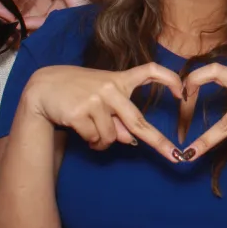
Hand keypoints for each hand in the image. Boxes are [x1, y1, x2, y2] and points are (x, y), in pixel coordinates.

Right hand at [24, 62, 184, 160]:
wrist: (44, 87)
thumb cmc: (79, 92)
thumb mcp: (102, 99)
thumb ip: (118, 118)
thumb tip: (131, 140)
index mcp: (120, 80)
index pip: (150, 71)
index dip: (169, 79)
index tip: (182, 93)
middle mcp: (111, 88)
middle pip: (138, 121)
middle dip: (158, 142)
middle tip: (174, 156)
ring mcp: (96, 100)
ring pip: (112, 137)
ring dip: (103, 141)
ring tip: (90, 127)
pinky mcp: (80, 112)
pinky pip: (95, 139)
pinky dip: (91, 142)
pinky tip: (80, 129)